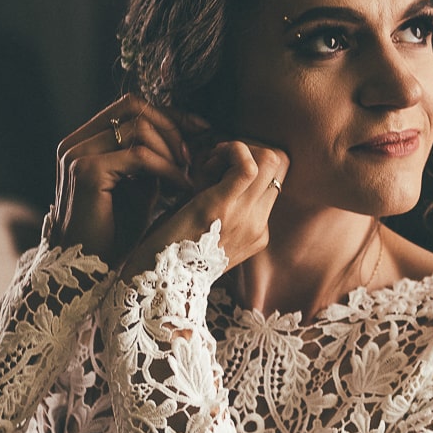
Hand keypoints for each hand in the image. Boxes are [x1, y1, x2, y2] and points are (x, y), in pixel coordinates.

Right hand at [51, 94, 207, 264]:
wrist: (87, 269)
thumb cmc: (115, 232)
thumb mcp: (139, 187)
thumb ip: (155, 160)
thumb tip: (188, 138)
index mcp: (85, 141)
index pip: (130, 106)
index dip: (168, 114)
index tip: (200, 128)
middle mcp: (76, 142)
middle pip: (134, 107)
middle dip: (172, 127)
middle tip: (194, 155)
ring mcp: (77, 154)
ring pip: (138, 127)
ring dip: (171, 149)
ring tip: (188, 173)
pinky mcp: (87, 172)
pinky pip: (139, 156)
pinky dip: (167, 168)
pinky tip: (181, 186)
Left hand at [119, 140, 288, 278]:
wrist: (153, 283)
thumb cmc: (169, 253)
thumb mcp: (204, 233)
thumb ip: (220, 210)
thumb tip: (214, 175)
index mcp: (256, 233)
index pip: (273, 181)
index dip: (248, 163)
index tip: (217, 169)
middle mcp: (257, 225)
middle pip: (279, 165)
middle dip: (248, 150)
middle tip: (216, 161)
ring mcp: (245, 218)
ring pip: (270, 160)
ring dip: (239, 150)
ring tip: (210, 163)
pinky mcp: (222, 208)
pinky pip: (247, 165)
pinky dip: (232, 150)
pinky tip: (208, 159)